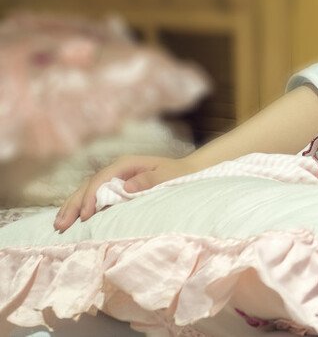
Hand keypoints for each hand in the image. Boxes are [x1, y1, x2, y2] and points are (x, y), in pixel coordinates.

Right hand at [54, 154, 195, 231]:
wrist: (186, 172)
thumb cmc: (177, 174)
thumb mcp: (166, 176)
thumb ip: (148, 181)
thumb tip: (126, 186)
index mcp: (126, 164)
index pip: (101, 179)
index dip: (91, 197)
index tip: (85, 216)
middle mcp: (116, 169)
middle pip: (88, 185)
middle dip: (73, 205)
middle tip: (60, 225)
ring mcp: (113, 177)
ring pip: (86, 191)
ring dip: (72, 207)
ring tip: (58, 225)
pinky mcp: (114, 187)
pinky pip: (93, 196)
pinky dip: (80, 207)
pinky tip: (70, 219)